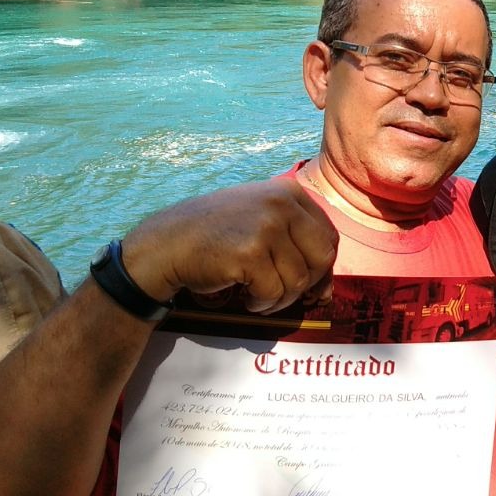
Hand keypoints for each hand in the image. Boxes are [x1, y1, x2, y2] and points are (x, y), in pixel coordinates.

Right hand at [121, 177, 338, 313]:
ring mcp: (266, 227)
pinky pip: (274, 292)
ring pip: (298, 280)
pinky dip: (262, 303)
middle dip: (306, 284)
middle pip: (322, 258)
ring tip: (259, 295)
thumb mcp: (260, 221)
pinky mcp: (249, 254)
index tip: (306, 281)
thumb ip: (296, 243)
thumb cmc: (217, 236)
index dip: (321, 266)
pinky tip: (246, 297)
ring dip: (280, 298)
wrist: (167, 244)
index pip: (328, 236)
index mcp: (288, 192)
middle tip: (282, 291)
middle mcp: (281, 204)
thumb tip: (327, 291)